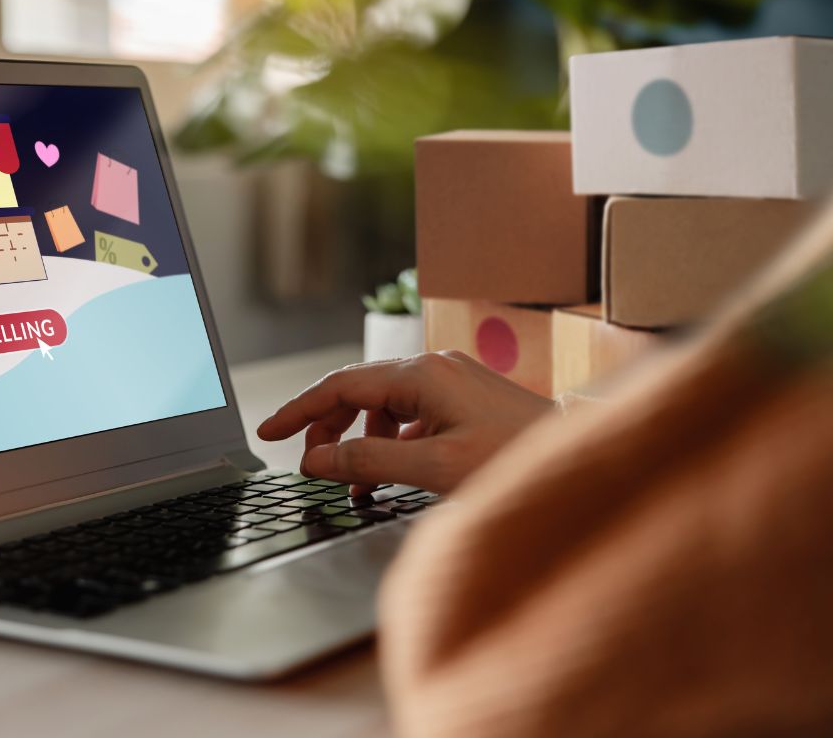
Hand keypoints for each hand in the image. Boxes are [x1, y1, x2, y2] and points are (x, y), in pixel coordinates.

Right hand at [257, 352, 554, 494]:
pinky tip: (390, 472)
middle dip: (327, 427)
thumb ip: (368, 461)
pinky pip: (408, 415)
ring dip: (359, 439)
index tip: (268, 433)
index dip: (299, 410)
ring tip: (353, 483)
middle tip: (309, 467)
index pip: (340, 384)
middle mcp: (434, 368)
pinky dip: (388, 442)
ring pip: (382, 403)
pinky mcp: (464, 400)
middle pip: (358, 389)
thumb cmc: (518, 462)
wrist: (583, 463)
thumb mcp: (434, 469)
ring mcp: (451, 381)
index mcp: (423, 374)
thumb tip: (316, 460)